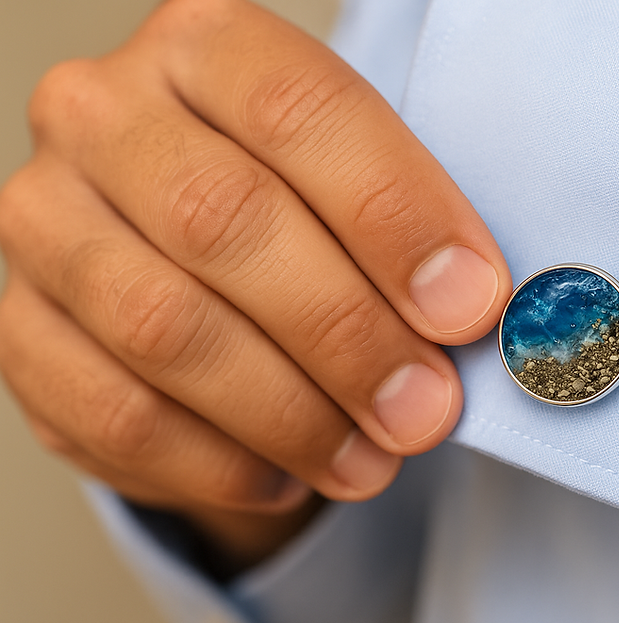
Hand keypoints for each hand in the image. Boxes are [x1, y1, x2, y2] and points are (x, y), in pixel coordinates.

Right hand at [0, 0, 509, 563]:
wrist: (190, 258)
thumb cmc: (298, 210)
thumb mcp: (357, 185)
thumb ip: (408, 232)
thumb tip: (468, 309)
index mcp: (204, 47)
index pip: (300, 109)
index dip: (395, 215)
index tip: (468, 306)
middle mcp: (104, 116)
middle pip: (224, 220)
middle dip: (346, 334)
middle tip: (426, 407)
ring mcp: (44, 220)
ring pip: (164, 327)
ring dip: (290, 414)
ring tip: (371, 458)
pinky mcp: (20, 329)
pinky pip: (117, 413)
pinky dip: (219, 461)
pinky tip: (288, 474)